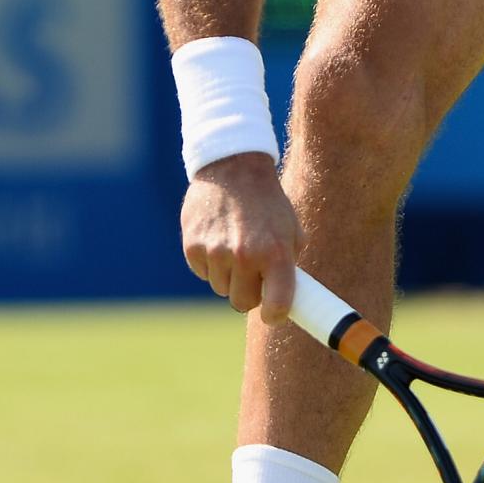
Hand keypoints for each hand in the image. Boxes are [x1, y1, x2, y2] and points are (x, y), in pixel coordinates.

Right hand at [180, 153, 301, 322]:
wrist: (233, 168)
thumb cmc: (267, 203)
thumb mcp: (290, 229)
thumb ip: (288, 264)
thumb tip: (285, 297)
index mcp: (275, 254)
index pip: (276, 305)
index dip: (275, 314)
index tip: (272, 313)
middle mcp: (244, 256)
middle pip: (242, 302)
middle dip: (248, 292)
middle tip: (252, 274)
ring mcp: (216, 252)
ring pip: (221, 288)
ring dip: (228, 275)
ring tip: (234, 246)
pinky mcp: (193, 246)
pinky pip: (202, 272)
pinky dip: (210, 263)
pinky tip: (217, 238)